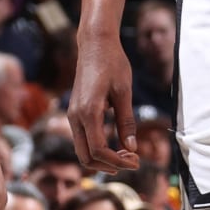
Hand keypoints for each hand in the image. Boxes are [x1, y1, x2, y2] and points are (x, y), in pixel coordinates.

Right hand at [69, 30, 138, 169]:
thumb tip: (133, 148)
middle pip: (85, 157)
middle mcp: (75, 116)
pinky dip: (97, 148)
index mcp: (88, 111)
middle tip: (133, 161)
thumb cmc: (112, 63)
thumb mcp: (124, 92)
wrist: (95, 44)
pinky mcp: (75, 112)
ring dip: (103, 159)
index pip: (99, 150)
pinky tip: (116, 144)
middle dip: (109, 165)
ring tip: (127, 154)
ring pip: (82, 150)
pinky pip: (83, 139)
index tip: (137, 161)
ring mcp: (72, 115)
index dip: (118, 161)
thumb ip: (127, 121)